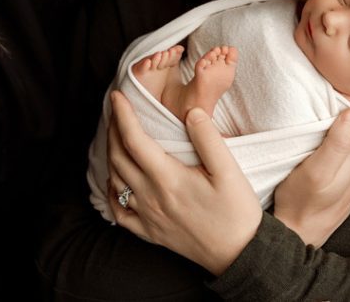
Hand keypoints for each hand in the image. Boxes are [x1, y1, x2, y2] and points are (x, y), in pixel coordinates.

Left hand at [106, 92, 262, 274]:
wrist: (239, 255)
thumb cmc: (237, 212)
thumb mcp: (230, 171)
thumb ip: (208, 139)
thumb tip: (191, 111)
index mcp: (168, 179)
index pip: (134, 140)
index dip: (123, 115)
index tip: (117, 95)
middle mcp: (151, 198)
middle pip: (118, 157)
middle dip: (113, 129)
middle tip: (115, 109)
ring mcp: (147, 217)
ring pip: (115, 180)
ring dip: (110, 154)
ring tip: (115, 135)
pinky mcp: (149, 233)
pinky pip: (118, 211)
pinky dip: (112, 191)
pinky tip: (116, 180)